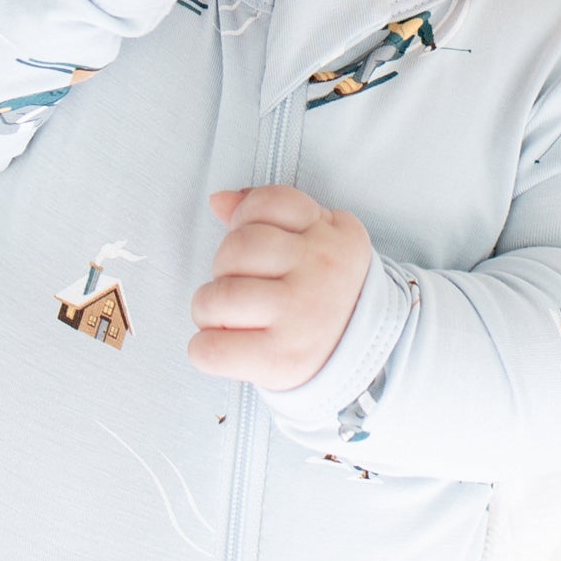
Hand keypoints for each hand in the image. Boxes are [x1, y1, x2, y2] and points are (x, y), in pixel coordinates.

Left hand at [189, 184, 373, 391]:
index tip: (255, 245)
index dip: (246, 219)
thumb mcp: (315, 239)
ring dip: (208, 308)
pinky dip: (204, 348)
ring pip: (218, 296)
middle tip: (240, 286)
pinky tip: (223, 344)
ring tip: (229, 317)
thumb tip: (219, 201)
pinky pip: (212, 349)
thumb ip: (268, 213)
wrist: (357, 353)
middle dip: (223, 267)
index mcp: (333, 235)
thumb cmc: (325, 291)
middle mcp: (320, 271)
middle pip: (236, 247)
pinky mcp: (279, 359)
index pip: (268, 203)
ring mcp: (300, 316)